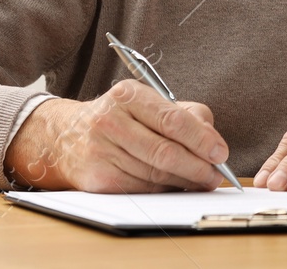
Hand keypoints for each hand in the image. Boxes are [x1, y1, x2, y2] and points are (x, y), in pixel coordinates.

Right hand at [4, 80, 231, 192]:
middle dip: (197, 167)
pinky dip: (164, 191)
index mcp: (128, 94)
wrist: (66, 136)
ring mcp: (101, 151)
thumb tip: (212, 141)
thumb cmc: (120, 118)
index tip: (220, 153)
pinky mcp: (98, 179)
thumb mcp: (149, 102)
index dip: (201, 139)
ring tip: (201, 181)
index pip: (172, 119)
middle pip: (164, 151)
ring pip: (155, 174)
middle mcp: (110, 120)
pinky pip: (141, 190)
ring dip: (184, 182)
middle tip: (215, 175)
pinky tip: (175, 186)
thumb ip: (185, 114)